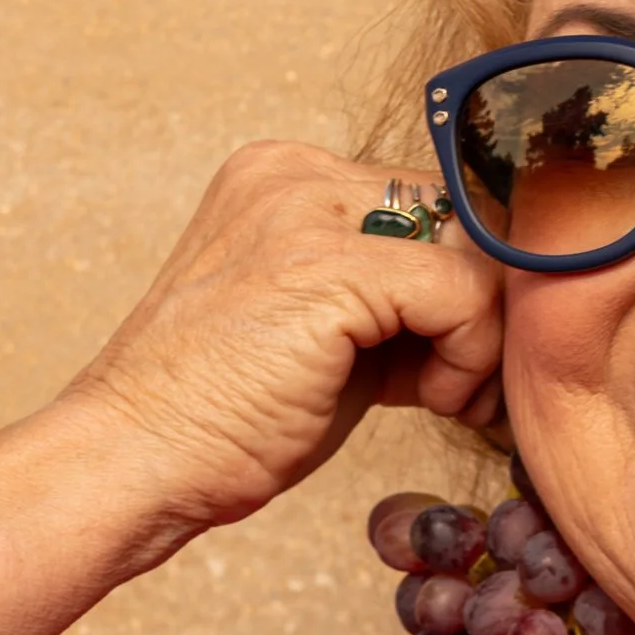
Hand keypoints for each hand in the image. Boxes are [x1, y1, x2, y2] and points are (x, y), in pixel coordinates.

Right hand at [55, 143, 503, 535]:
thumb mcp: (325, 334)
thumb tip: (499, 300)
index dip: (467, 280)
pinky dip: (471, 355)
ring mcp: (306, 211)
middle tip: (468, 384)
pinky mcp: (328, 267)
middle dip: (486, 304)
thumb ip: (396, 297)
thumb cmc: (227, 418)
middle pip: (463, 213)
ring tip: (448, 397)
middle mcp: (295, 173)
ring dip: (484, 335)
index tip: (461, 360)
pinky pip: (462, 292)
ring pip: (474, 248)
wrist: (135, 461)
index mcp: (285, 176)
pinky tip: (434, 401)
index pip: (435, 198)